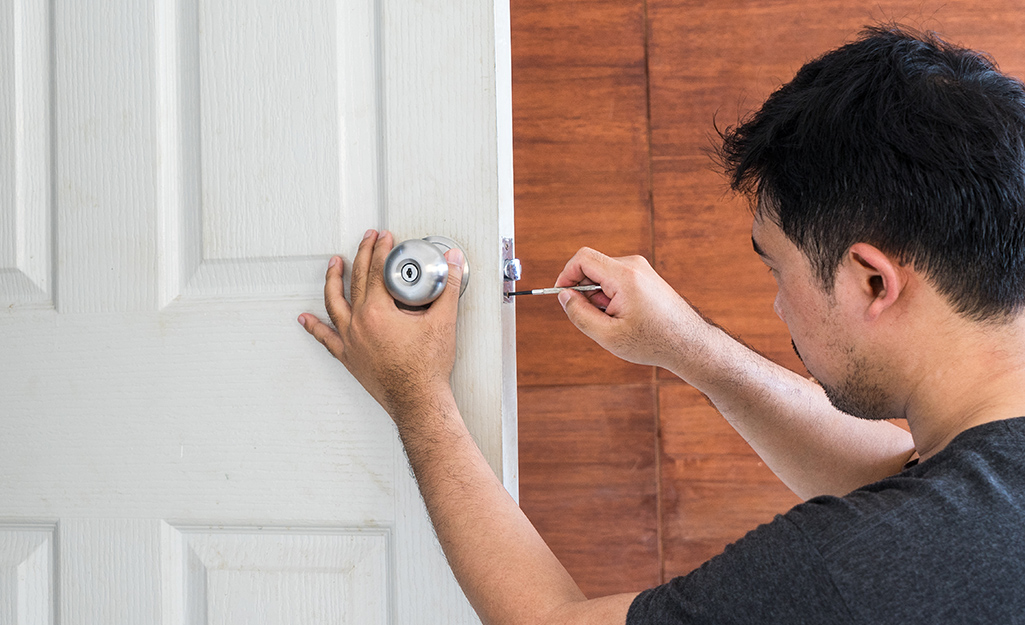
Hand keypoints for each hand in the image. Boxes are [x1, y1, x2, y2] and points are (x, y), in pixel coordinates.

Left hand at [298, 230, 462, 420]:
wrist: (418, 401)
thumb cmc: (427, 369)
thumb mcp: (443, 322)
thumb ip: (448, 287)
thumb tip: (451, 262)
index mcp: (377, 312)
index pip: (376, 270)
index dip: (381, 250)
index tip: (384, 238)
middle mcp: (358, 324)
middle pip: (355, 280)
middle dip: (362, 255)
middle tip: (367, 241)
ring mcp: (350, 341)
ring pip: (334, 304)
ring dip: (333, 281)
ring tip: (334, 265)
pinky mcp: (349, 357)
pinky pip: (326, 338)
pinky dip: (314, 327)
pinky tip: (305, 319)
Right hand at [555, 247, 706, 369]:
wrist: (688, 343)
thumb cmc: (652, 341)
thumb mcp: (607, 335)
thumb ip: (579, 314)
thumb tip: (564, 296)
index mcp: (625, 276)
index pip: (582, 259)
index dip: (566, 276)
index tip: (562, 296)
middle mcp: (634, 266)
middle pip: (592, 267)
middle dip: (584, 291)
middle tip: (594, 318)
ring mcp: (642, 270)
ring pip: (603, 275)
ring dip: (599, 296)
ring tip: (614, 321)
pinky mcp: (645, 277)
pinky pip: (616, 279)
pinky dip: (611, 296)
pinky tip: (624, 317)